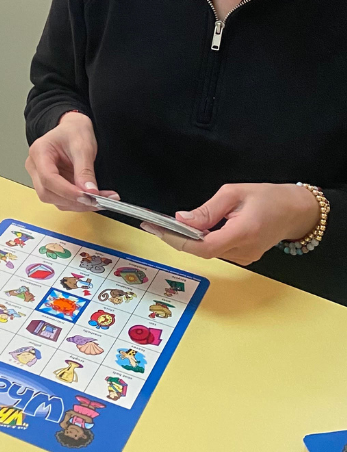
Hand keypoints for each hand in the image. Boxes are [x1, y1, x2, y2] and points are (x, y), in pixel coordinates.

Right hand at [26, 111, 116, 211]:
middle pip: (47, 192)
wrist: (74, 129)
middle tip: (96, 200)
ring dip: (76, 204)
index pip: (48, 178)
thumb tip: (90, 192)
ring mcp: (41, 177)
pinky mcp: (51, 185)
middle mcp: (35, 167)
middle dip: (72, 200)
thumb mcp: (83, 146)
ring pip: (54, 200)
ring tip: (99, 199)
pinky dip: (77, 202)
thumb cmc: (74, 132)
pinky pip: (61, 200)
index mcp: (39, 152)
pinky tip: (92, 198)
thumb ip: (85, 170)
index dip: (67, 191)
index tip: (87, 196)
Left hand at [142, 183, 321, 265]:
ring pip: (209, 251)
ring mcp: (245, 258)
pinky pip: (218, 251)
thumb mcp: (234, 193)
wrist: (295, 211)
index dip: (178, 240)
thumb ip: (207, 210)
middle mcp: (244, 250)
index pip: (204, 246)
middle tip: (155, 224)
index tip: (157, 229)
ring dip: (190, 239)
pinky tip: (195, 229)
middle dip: (178, 238)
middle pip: (203, 251)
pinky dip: (203, 241)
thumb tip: (181, 220)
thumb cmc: (267, 197)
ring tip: (170, 225)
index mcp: (243, 232)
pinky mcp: (245, 258)